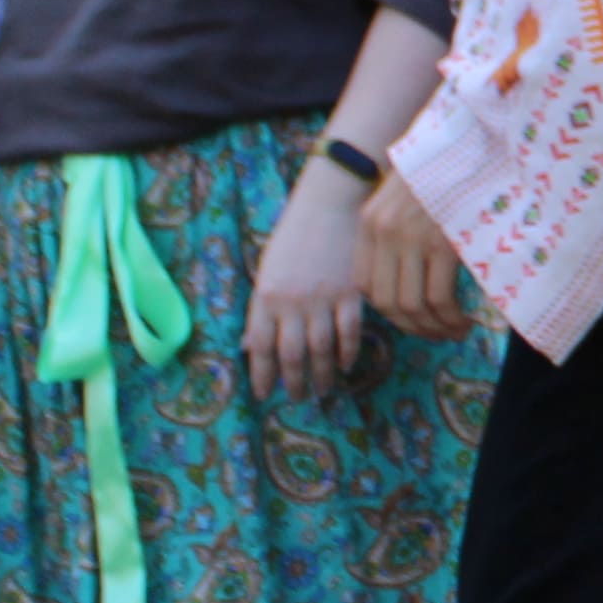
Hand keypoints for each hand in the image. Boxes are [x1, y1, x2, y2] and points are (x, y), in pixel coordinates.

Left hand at [250, 165, 374, 397]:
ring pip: (321, 350)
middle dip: (293, 383)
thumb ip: (261, 309)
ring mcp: (323, 299)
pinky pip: (349, 333)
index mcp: (265, 296)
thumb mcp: (268, 269)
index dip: (262, 375)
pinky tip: (346, 365)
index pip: (261, 347)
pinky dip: (348, 353)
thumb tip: (251, 346)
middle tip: (297, 399)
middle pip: (291, 356)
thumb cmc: (294, 235)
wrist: (330, 204)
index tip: (264, 394)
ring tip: (322, 390)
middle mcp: (292, 302)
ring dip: (322, 375)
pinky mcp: (351, 294)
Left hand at [357, 168, 474, 334]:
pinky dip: (452, 319)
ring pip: (413, 306)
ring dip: (435, 329)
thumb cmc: (444, 169)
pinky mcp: (442, 244)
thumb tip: (411, 275)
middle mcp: (384, 233)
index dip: (389, 311)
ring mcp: (412, 239)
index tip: (414, 317)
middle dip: (413, 328)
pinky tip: (466, 320)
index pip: (366, 286)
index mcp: (370, 222)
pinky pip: (440, 299)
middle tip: (438, 333)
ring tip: (456, 330)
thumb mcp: (405, 196)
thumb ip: (396, 230)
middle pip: (387, 302)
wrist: (469, 141)